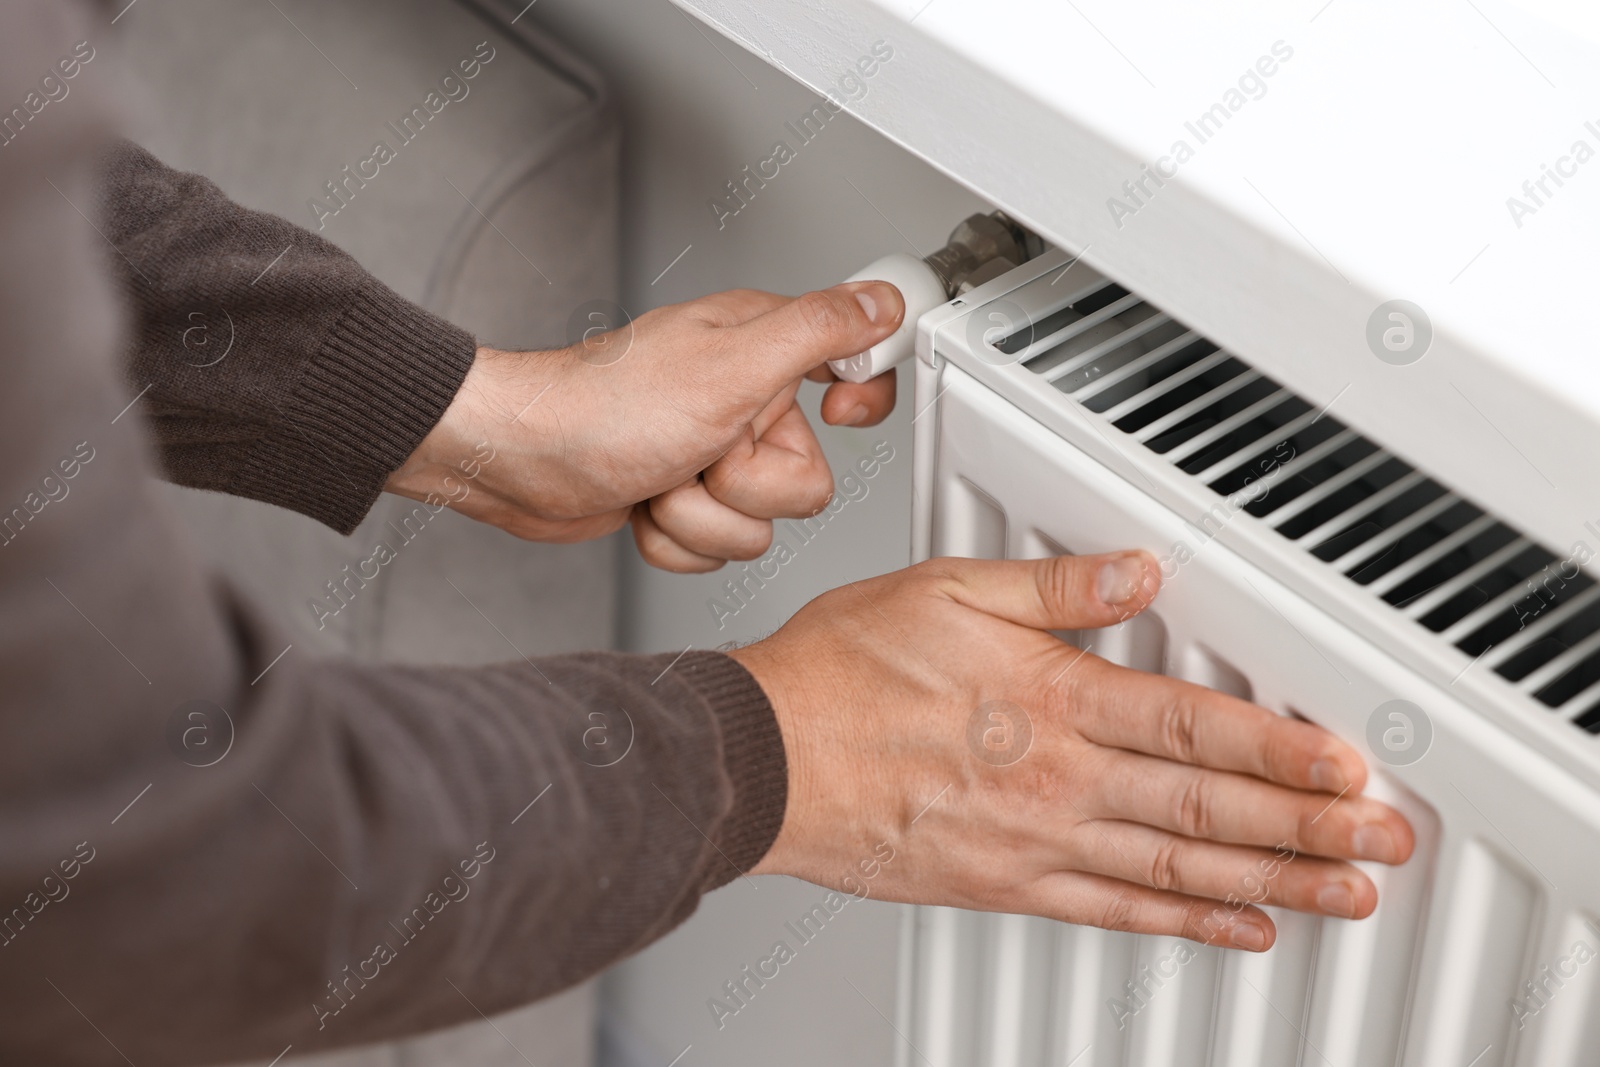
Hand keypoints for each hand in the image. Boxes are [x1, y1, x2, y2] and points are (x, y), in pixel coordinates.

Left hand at [386, 284, 904, 569]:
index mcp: (762, 349)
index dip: (858, 400)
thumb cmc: (603, 407)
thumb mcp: (730, 365)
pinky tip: (643, 503)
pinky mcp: (682, 499)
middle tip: (701, 449)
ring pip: (757, 526)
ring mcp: (711, 455)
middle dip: (744, 485)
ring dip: (700, 514)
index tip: (835, 413)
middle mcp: (742, 401)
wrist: (517, 461)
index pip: (857, 368)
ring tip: (661, 475)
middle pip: (805, 483)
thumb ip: (818, 331)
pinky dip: (674, 539)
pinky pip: (712, 548)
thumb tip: (884, 302)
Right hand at [729, 552, 1415, 949]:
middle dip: (1309, 826)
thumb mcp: (945, 592)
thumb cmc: (842, 673)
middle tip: (1380, 840)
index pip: (1193, 724)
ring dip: (1273, 883)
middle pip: (1208, 806)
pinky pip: (1113, 911)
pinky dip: (1184, 923)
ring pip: (1178, 868)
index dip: (1282, 748)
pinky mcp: (1005, 885)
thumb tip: (1135, 571)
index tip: (1346, 765)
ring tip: (1342, 894)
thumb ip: (1053, 588)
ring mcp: (1035, 842)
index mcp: (1052, 699)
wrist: (767, 759)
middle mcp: (1058, 779)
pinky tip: (1236, 928)